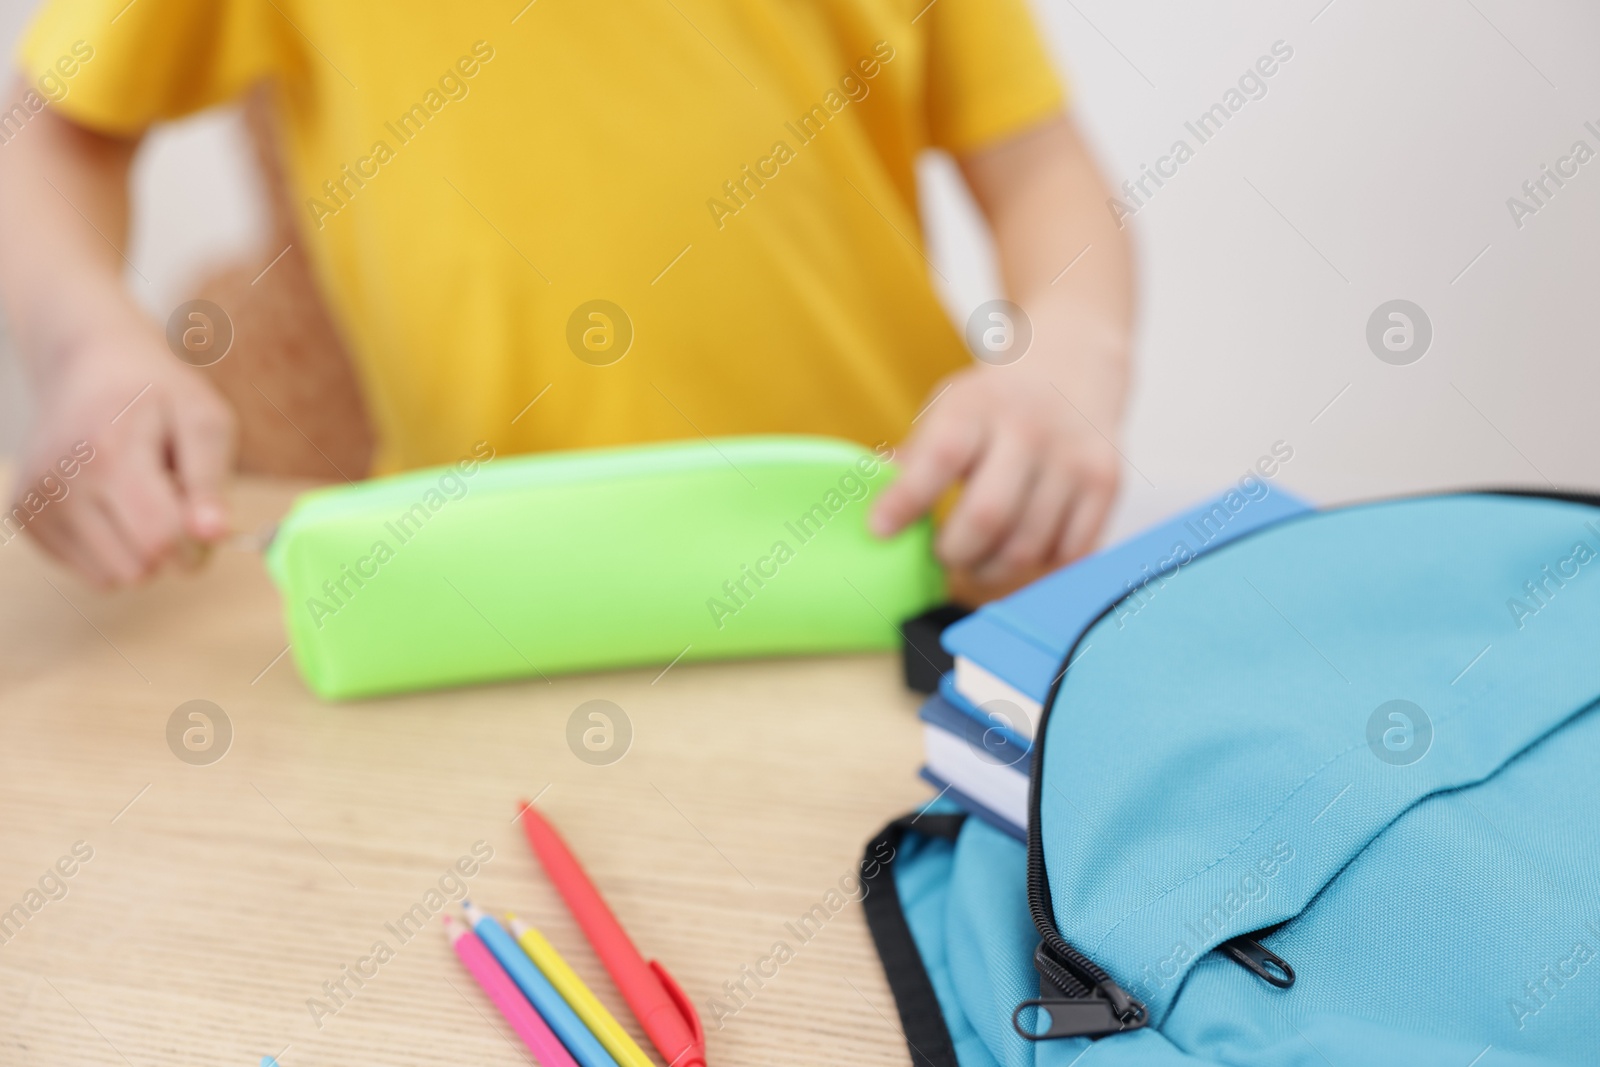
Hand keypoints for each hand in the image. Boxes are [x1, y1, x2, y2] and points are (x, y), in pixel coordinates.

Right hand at [10, 328, 234, 586]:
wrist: (88, 366)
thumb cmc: (158, 394)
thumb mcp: (204, 419)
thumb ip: (211, 479)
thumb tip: (212, 535)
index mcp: (111, 452)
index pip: (160, 538)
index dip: (197, 544)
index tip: (205, 519)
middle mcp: (63, 480)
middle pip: (137, 567)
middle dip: (170, 549)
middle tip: (172, 501)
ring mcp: (38, 500)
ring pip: (110, 578)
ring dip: (139, 551)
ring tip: (140, 498)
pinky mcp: (25, 515)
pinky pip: (86, 571)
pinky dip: (110, 548)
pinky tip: (111, 503)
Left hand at [870, 356, 1122, 587]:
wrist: (1073, 364)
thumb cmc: (995, 402)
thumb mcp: (948, 409)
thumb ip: (915, 458)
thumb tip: (875, 511)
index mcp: (979, 405)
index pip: (940, 458)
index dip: (906, 501)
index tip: (880, 531)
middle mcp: (1030, 429)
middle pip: (986, 517)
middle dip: (953, 553)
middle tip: (943, 554)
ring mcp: (1074, 458)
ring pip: (1026, 547)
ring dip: (991, 568)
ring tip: (977, 558)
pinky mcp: (1107, 484)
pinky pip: (1067, 554)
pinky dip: (1038, 563)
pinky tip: (1022, 543)